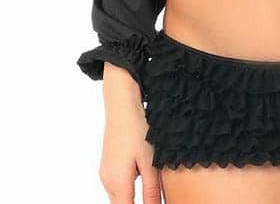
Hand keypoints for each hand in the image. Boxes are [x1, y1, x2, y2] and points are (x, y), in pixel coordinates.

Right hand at [99, 64, 161, 202]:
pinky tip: (141, 173)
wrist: (121, 105)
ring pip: (119, 197)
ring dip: (132, 198)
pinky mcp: (108, 166)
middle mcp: (108, 182)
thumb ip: (151, 191)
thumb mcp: (150, 162)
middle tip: (153, 196)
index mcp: (118, 184)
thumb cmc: (137, 130)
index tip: (152, 203)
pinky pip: (118, 186)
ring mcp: (105, 174)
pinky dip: (128, 188)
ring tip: (150, 184)